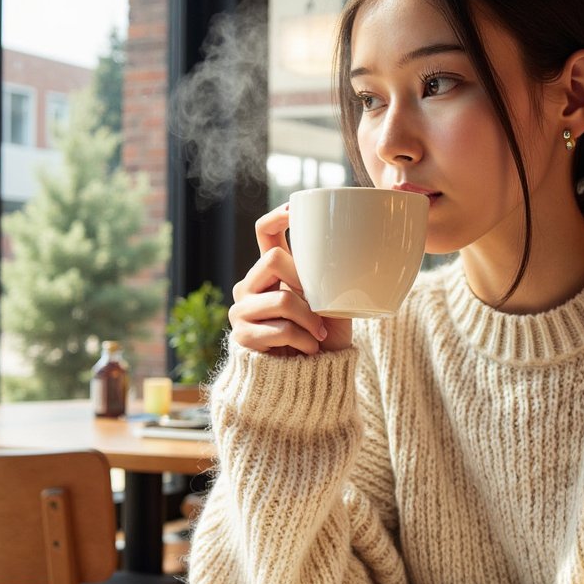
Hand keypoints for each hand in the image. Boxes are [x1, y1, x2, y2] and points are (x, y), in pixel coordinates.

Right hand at [228, 203, 352, 355]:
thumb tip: (342, 245)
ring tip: (319, 334)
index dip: (277, 216)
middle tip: (321, 307)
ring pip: (281, 299)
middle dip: (305, 284)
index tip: (295, 208)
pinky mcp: (242, 336)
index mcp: (271, 272)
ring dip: (310, 321)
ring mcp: (241, 310)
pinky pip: (281, 329)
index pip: (264, 232)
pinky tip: (309, 349)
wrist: (311, 376)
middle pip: (273, 260)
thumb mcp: (331, 298)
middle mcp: (250, 285)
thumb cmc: (324, 335)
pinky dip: (304, 341)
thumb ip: (324, 273)